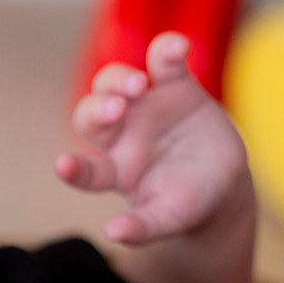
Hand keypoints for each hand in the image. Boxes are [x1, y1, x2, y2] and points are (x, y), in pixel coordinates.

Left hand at [56, 32, 248, 244]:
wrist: (221, 180)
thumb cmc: (186, 202)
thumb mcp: (168, 218)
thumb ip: (143, 227)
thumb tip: (113, 235)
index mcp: (114, 171)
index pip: (86, 170)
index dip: (73, 169)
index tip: (63, 166)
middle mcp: (121, 135)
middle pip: (90, 114)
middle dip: (97, 108)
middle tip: (116, 109)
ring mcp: (145, 107)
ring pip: (115, 82)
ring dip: (120, 79)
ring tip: (139, 85)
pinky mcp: (175, 86)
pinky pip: (164, 61)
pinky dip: (167, 50)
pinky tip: (177, 47)